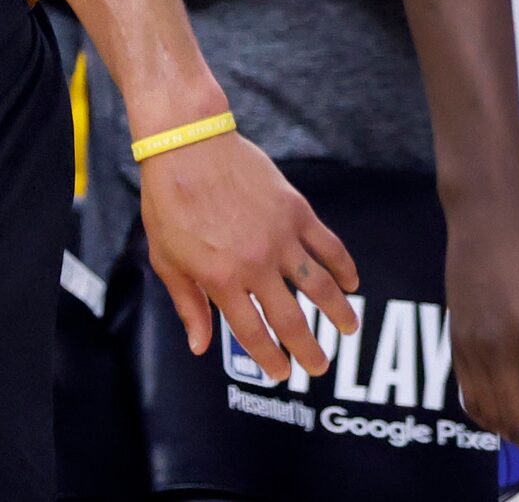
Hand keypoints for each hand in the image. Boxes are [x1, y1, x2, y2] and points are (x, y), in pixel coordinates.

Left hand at [141, 131, 360, 379]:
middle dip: (309, 349)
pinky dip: (344, 266)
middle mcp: (256, 264)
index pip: (253, 334)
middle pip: (292, 319)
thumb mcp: (166, 259)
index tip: (282, 373)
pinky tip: (352, 282)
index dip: (271, 359)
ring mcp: (280, 236)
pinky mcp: (296, 210)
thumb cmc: (169, 202)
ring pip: (320, 286)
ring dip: (339, 312)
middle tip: (320, 365)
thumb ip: (189, 304)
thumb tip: (201, 346)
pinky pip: (328, 245)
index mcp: (222, 280)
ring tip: (349, 328)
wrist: (188, 145)